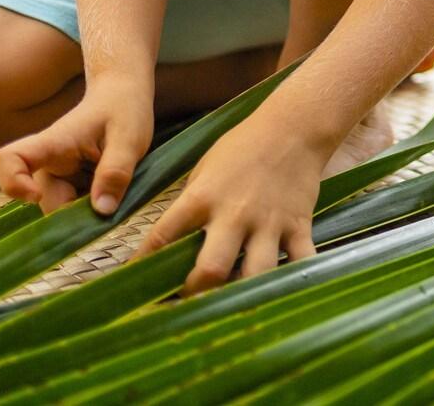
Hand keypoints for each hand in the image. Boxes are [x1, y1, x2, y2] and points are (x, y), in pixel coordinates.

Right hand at [0, 78, 153, 215]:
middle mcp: (48, 161)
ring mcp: (58, 174)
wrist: (123, 96)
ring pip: (58, 207)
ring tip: (115, 192)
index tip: (37, 196)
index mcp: (53, 143)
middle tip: (107, 205)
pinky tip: (113, 194)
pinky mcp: (70, 183)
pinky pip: (72, 206)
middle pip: (39, 198)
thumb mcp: (128, 138)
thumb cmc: (123, 109)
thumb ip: (115, 171)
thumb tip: (102, 210)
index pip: (10, 159)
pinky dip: (91, 209)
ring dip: (84, 211)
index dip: (13, 182)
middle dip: (70, 212)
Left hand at [135, 111, 320, 293]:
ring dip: (243, 293)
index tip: (132, 284)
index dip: (144, 263)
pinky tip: (287, 291)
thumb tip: (175, 240)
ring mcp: (268, 222)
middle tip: (189, 301)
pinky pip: (301, 260)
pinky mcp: (298, 225)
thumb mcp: (205, 169)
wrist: (293, 128)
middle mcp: (234, 214)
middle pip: (211, 269)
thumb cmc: (243, 146)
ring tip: (233, 306)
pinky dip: (296, 278)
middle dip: (197, 293)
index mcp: (203, 197)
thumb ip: (192, 205)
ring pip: (257, 272)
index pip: (163, 237)